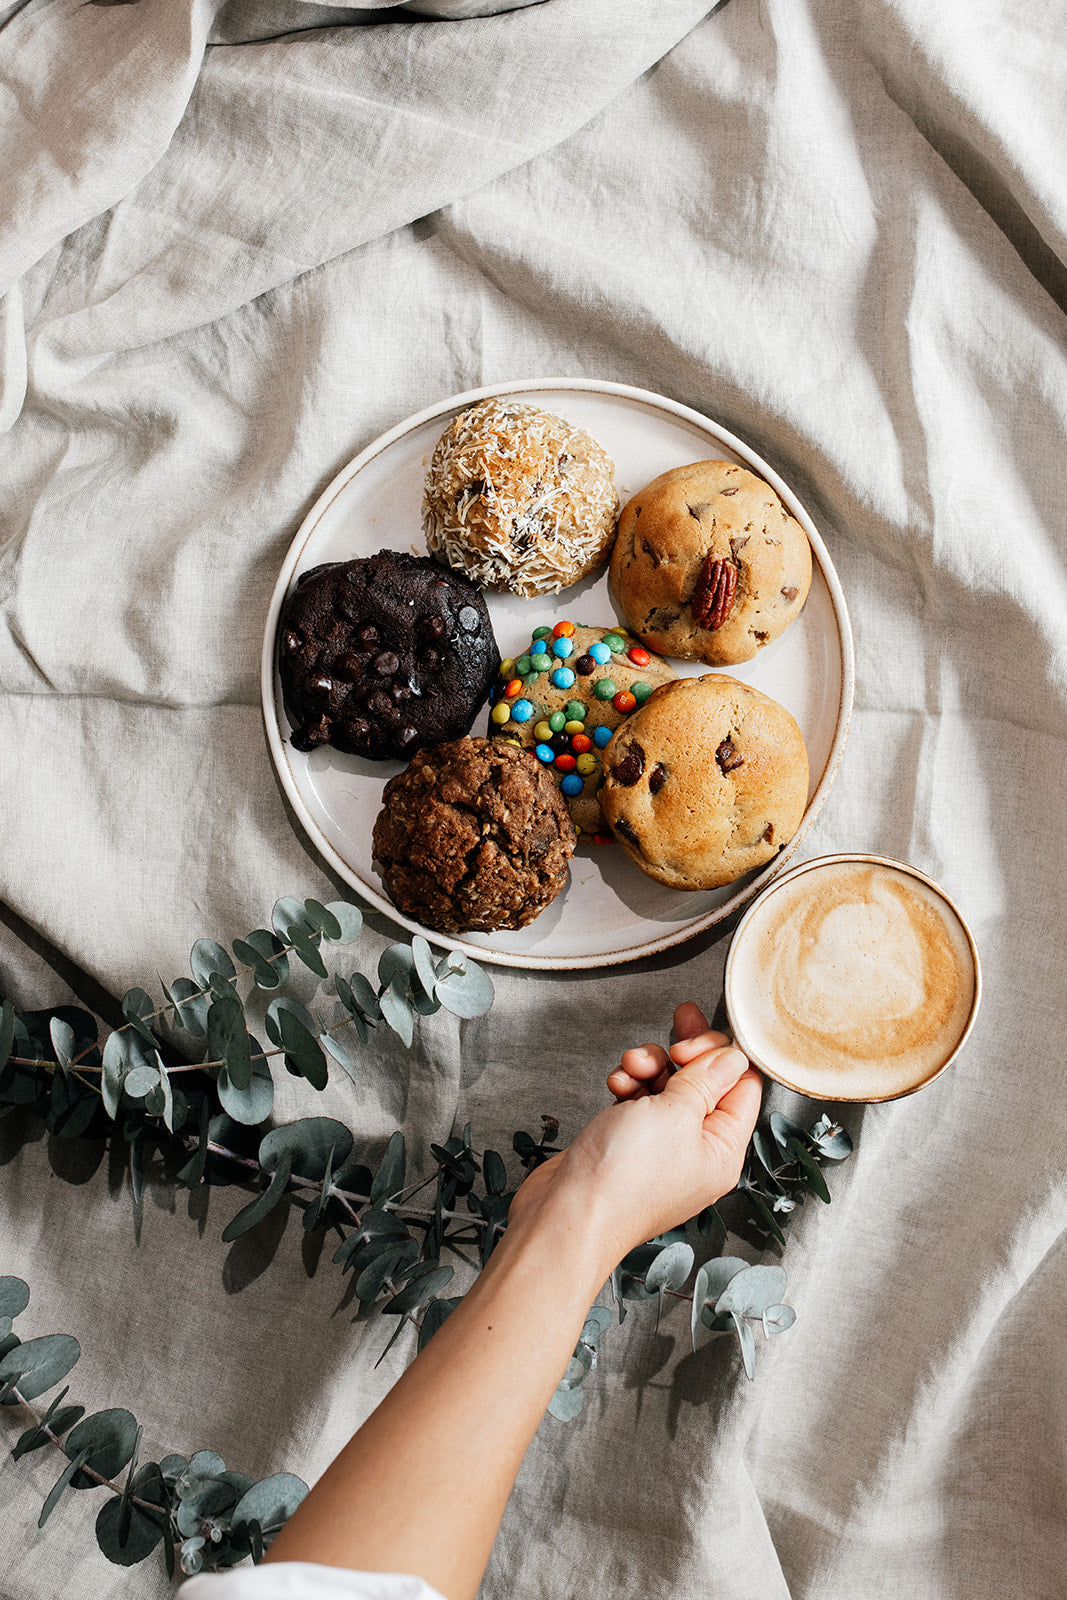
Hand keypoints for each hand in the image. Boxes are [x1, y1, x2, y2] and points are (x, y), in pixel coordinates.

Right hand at [507, 1002, 761, 1273]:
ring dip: (652, 1066)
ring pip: (668, 1088)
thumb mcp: (676, 1113)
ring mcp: (661, 1149)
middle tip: (676, 1022)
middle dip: (686, 1052)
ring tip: (632, 1065)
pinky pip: (640, 1102)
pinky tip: (617, 1084)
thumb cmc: (623, 1178)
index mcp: (723, 1151)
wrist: (567, 1214)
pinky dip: (630, 1086)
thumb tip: (733, 1056)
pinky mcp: (629, 1144)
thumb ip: (706, 1078)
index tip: (698, 1030)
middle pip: (705, 1084)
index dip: (723, 1053)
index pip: (743, 1087)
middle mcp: (697, 1152)